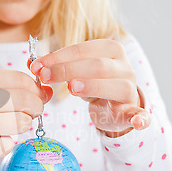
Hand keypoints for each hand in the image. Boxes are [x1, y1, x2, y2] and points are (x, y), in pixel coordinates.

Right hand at [0, 67, 52, 165]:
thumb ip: (13, 86)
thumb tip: (49, 92)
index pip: (22, 80)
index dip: (36, 90)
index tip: (38, 95)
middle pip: (25, 101)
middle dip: (36, 107)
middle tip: (32, 112)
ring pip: (20, 123)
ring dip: (23, 124)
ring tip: (10, 123)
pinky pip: (8, 144)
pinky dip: (6, 142)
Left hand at [28, 39, 150, 136]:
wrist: (115, 104)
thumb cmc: (92, 83)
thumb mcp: (74, 72)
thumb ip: (55, 66)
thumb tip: (31, 63)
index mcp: (110, 49)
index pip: (81, 49)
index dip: (57, 57)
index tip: (37, 66)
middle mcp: (123, 66)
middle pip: (96, 65)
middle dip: (67, 69)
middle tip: (44, 77)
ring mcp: (130, 88)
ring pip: (114, 85)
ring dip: (93, 86)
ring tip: (71, 88)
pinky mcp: (133, 110)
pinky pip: (140, 114)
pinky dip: (141, 118)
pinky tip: (138, 121)